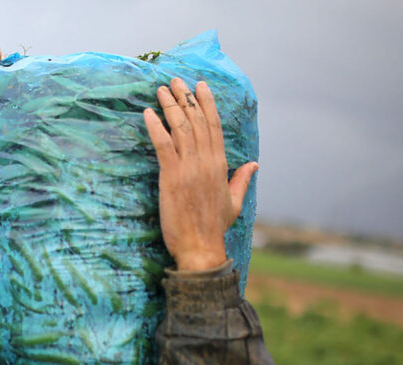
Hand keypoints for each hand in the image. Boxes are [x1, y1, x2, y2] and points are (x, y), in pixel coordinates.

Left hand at [143, 78, 257, 271]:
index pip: (214, 126)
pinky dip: (155, 127)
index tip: (200, 85)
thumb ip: (241, 179)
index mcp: (220, 165)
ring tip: (161, 90)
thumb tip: (254, 165)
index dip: (206, 103)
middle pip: (196, 121)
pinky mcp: (171, 177)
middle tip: (176, 81)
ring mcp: (189, 168)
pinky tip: (148, 113)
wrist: (200, 247)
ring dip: (170, 106)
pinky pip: (162, 145)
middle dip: (186, 98)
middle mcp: (205, 161)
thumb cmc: (214, 227)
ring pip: (180, 128)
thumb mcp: (234, 202)